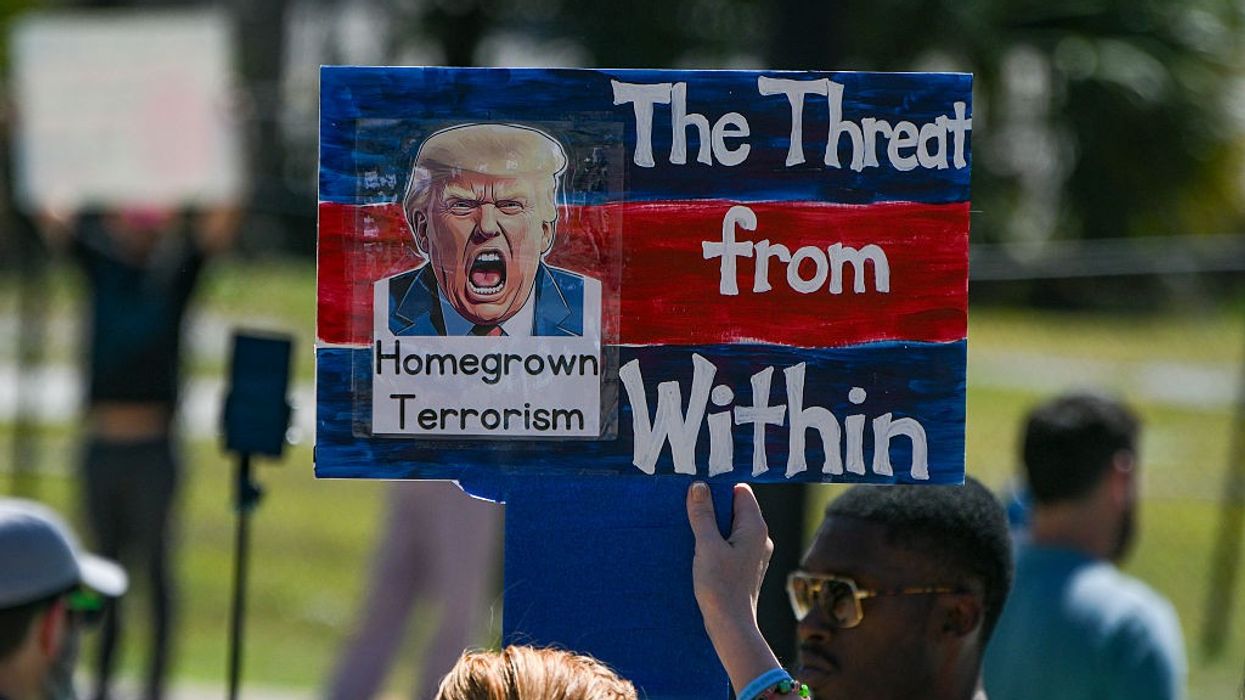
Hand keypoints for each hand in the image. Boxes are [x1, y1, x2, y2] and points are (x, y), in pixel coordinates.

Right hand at [687, 482, 780, 693]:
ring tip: (691, 530)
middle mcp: (761, 538)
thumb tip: (699, 486)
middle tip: (689, 508)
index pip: (741, 491)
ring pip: (731, 528)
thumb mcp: (707, 546)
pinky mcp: (745, 567)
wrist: (731, 627)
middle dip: (713, 507)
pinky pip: (731, 544)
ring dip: (712, 526)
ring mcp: (754, 554)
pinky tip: (699, 550)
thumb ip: (703, 514)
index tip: (697, 490)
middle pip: (735, 509)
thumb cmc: (720, 586)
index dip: (719, 488)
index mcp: (755, 527)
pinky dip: (716, 542)